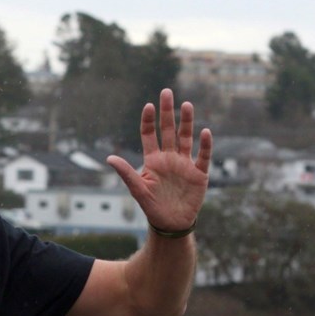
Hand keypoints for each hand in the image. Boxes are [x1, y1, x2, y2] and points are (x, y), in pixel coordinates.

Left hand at [106, 88, 211, 231]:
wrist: (171, 223)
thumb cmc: (152, 207)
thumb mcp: (138, 189)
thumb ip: (126, 172)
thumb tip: (109, 158)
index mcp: (153, 160)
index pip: (150, 135)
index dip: (149, 121)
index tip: (148, 106)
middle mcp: (169, 158)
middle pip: (168, 130)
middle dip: (167, 112)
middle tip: (166, 92)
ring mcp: (185, 164)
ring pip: (186, 138)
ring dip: (186, 122)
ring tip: (186, 105)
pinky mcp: (199, 174)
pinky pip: (203, 156)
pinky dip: (204, 145)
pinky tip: (205, 132)